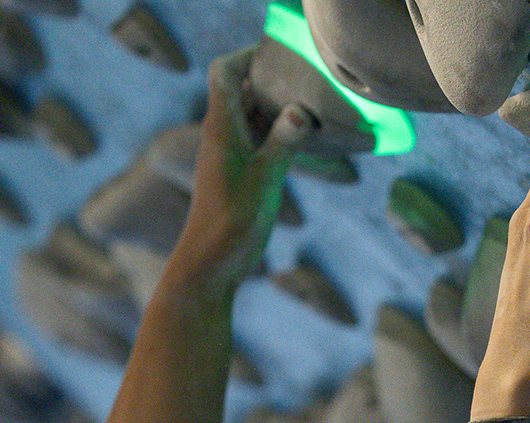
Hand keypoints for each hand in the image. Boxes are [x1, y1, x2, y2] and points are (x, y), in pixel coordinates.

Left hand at [167, 47, 317, 295]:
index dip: (246, 55)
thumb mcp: (266, 180)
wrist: (211, 264)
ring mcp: (231, 153)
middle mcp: (223, 135)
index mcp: (221, 128)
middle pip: (243, 90)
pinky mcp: (241, 172)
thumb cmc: (231, 223)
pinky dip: (282, 133)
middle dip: (272, 79)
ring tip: (317, 103)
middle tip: (309, 76)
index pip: (224, 73)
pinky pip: (261, 140)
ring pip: (254, 116)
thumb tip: (300, 110)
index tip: (278, 52)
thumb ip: (284, 142)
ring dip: (281, 107)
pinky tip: (311, 138)